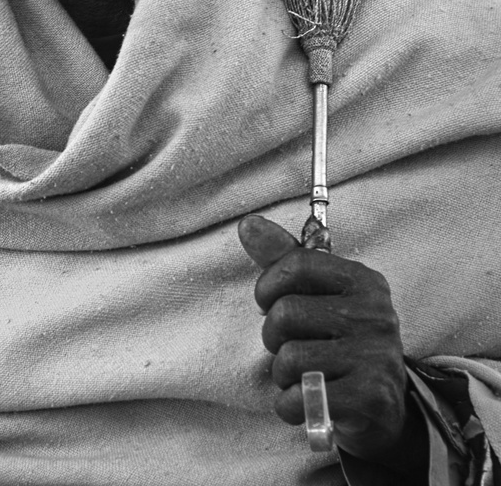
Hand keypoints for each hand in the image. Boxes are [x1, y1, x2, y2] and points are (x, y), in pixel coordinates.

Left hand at [238, 214, 427, 473]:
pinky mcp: (370, 397)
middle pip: (285, 313)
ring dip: (283, 375)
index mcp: (363, 280)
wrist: (384, 409)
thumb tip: (248, 224)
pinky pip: (301, 398)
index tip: (268, 303)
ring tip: (303, 375)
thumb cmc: (340, 342)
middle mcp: (374, 314)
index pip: (297, 264)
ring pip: (289, 358)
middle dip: (273, 337)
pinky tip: (308, 401)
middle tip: (291, 347)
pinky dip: (291, 405)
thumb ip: (284, 259)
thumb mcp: (319, 295)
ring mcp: (375, 356)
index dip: (268, 285)